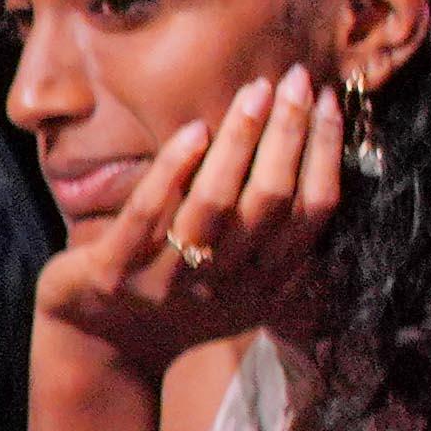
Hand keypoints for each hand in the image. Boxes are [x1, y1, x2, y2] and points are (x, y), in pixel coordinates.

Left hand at [42, 64, 341, 372]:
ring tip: (254, 91)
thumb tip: (327, 166)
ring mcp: (168, 279)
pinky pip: (148, 213)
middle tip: (297, 79)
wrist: (101, 352)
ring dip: (240, 141)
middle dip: (289, 134)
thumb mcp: (244, 288)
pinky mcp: (115, 271)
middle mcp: (224, 284)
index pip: (311, 213)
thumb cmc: (180, 301)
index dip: (325, 154)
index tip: (329, 101)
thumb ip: (280, 243)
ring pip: (215, 203)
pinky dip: (174, 169)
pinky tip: (193, 130)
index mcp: (265, 284)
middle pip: (270, 200)